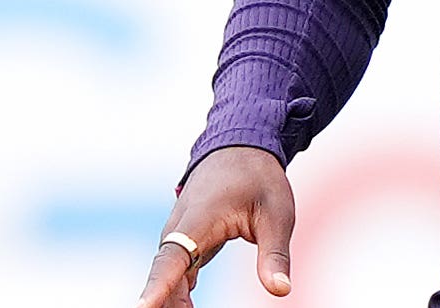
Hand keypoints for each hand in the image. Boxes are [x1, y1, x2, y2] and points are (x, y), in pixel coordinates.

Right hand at [134, 146, 295, 306]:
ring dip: (171, 302)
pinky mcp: (184, 243)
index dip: (157, 286)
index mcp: (199, 219)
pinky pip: (175, 274)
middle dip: (162, 303)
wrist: (241, 146)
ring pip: (167, 278)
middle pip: (165, 275)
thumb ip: (275, 254)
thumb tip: (282, 290)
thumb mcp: (277, 214)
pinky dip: (177, 295)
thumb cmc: (259, 178)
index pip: (172, 258)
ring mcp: (178, 236)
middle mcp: (179, 229)